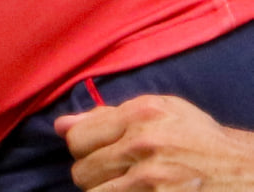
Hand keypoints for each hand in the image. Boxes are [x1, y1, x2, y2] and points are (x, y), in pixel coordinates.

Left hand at [58, 94, 253, 189]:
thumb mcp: (162, 111)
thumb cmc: (201, 139)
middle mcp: (143, 145)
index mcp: (139, 115)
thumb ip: (107, 116)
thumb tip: (61, 126)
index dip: (82, 149)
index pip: (77, 139)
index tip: (95, 152)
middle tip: (115, 173)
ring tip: (127, 185)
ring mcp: (153, 180)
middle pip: (82, 172)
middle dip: (93, 174)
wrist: (246, 172)